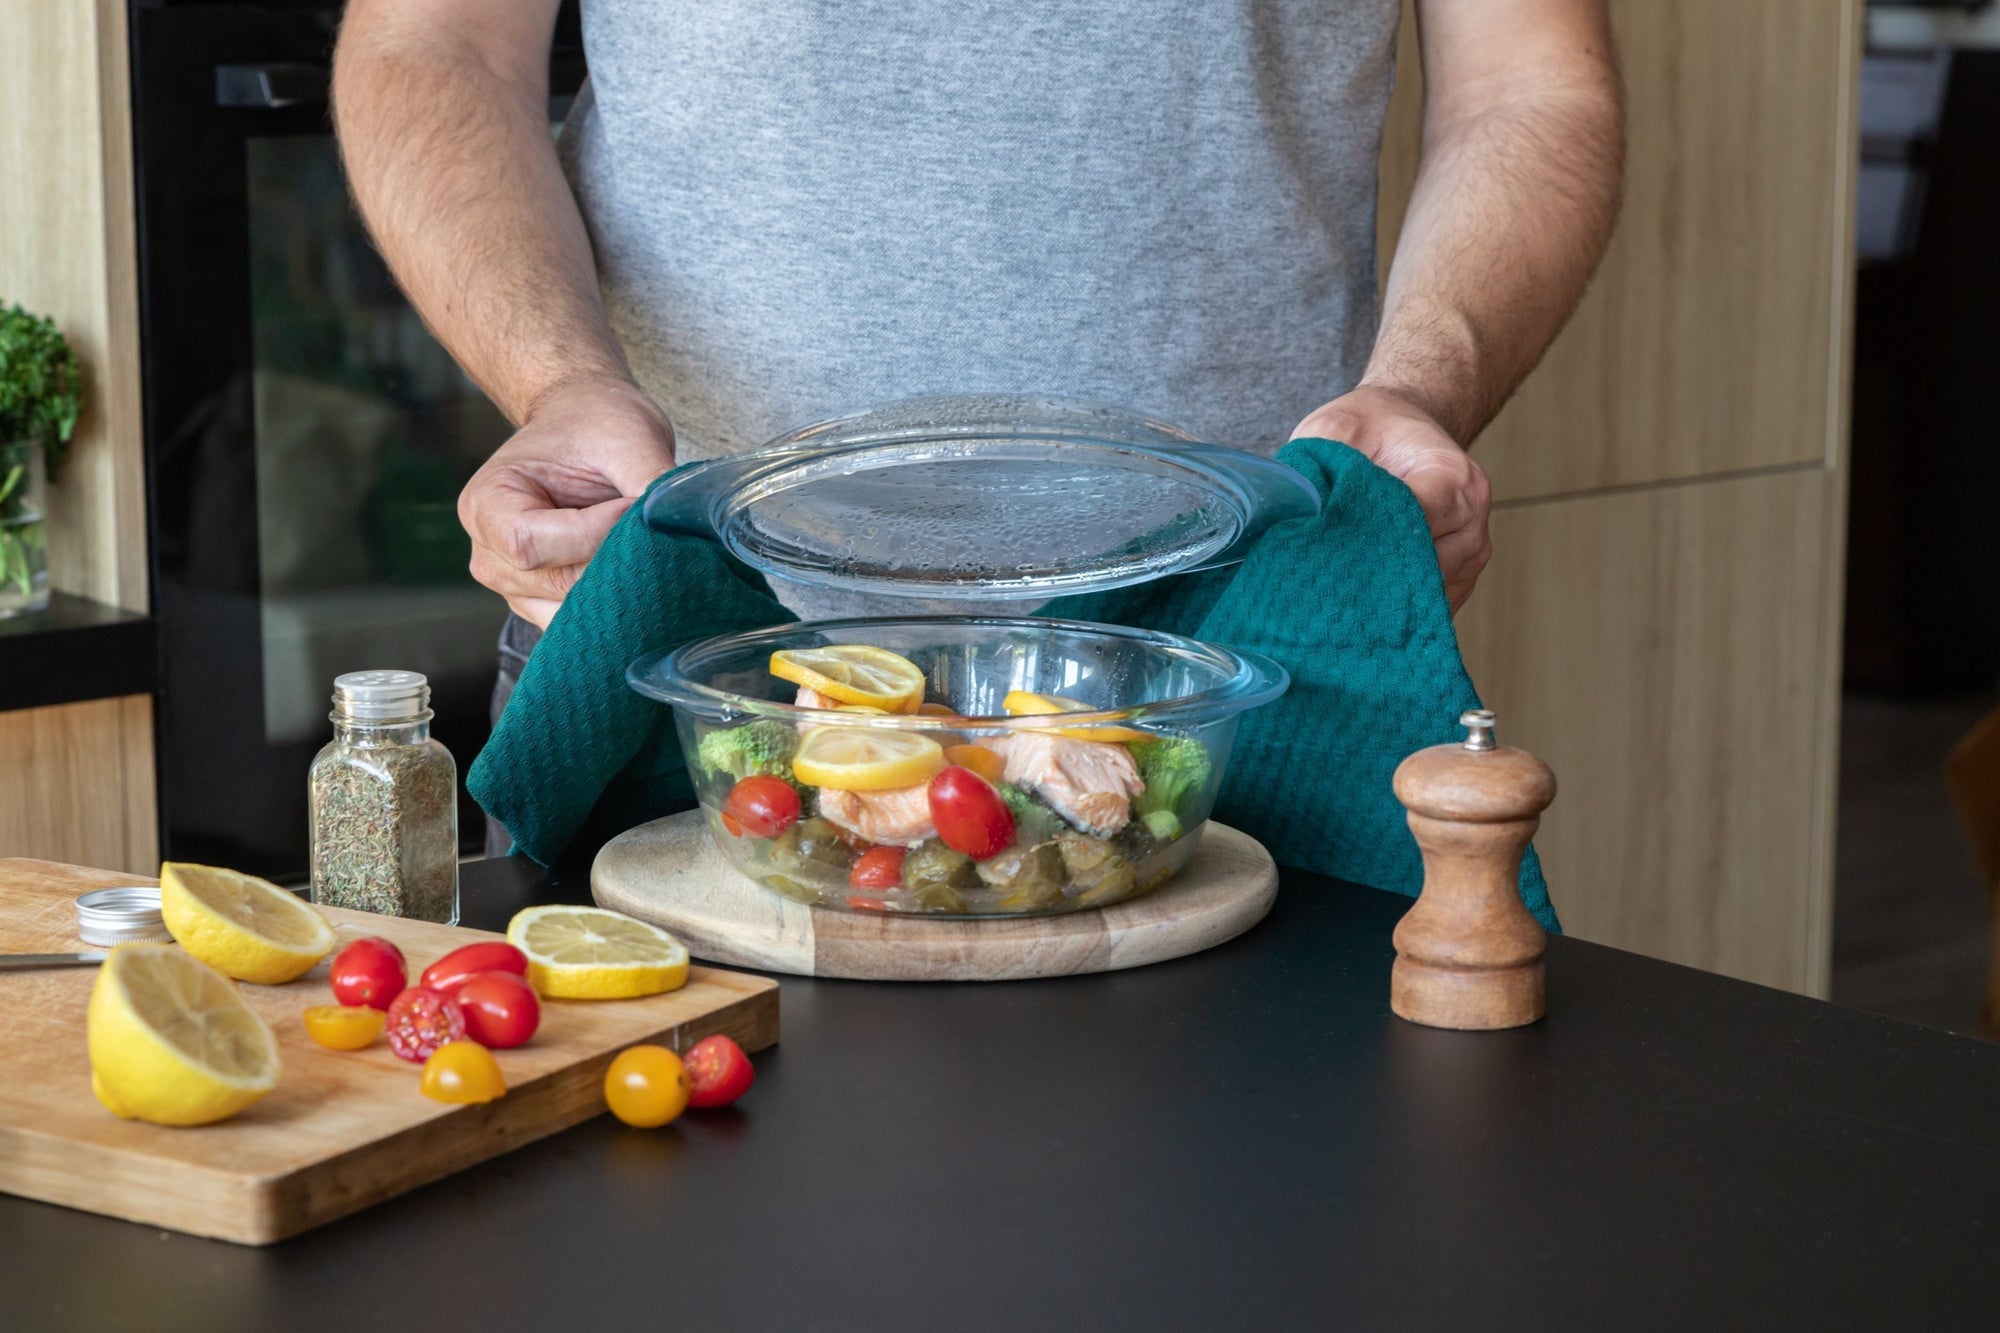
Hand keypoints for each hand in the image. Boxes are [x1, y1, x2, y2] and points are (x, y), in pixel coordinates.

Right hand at [458, 376, 675, 625]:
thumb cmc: (596, 423)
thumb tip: (688, 526)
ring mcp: (515, 587)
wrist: (585, 423)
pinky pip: (582, 621)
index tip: (635, 507)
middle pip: (558, 584)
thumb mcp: (629, 438)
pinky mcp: (544, 603)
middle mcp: (490, 554)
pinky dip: (617, 603)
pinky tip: (639, 574)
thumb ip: (652, 484)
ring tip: (646, 550)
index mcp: (487, 505)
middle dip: (617, 565)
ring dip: (620, 588)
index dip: (595, 534)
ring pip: (574, 612)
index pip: (534, 544)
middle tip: (660, 538)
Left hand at [1292, 385, 1492, 611]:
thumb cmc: (1372, 429)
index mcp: (1453, 477)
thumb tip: (1299, 510)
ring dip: (1381, 592)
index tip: (1325, 543)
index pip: (1414, 523)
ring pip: (1423, 594)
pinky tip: (1360, 594)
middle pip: (1421, 567)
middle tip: (1321, 573)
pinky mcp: (1460, 577)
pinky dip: (1394, 604)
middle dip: (1370, 571)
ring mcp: (1471, 553)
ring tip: (1339, 579)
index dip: (1367, 538)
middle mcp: (1473, 519)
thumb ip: (1321, 461)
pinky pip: (1426, 605)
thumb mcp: (1336, 428)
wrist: (1402, 429)